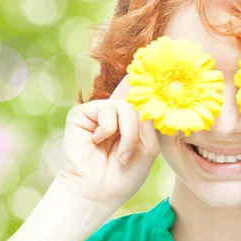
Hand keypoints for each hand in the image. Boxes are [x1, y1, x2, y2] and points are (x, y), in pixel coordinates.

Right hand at [57, 74, 159, 209]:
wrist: (99, 192)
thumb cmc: (124, 174)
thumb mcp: (148, 145)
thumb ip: (149, 119)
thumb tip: (148, 92)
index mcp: (131, 117)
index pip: (140, 90)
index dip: (147, 71)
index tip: (159, 48)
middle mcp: (114, 110)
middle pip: (137, 98)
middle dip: (138, 127)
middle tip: (129, 153)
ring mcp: (98, 111)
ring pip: (126, 107)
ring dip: (128, 136)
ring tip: (120, 155)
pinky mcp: (81, 114)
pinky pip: (108, 111)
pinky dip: (109, 131)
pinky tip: (99, 143)